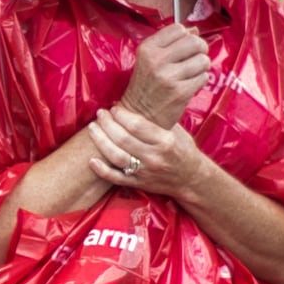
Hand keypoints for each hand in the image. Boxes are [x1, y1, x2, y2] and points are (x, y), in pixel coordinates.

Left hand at [83, 104, 211, 202]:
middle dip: (107, 124)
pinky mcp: (139, 184)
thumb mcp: (177, 131)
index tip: (115, 108)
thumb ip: (159, 119)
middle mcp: (154, 157)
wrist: (191, 180)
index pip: (137, 125)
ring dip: (101, 141)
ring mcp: (145, 172)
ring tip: (93, 128)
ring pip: (116, 156)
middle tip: (100, 114)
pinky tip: (91, 160)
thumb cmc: (183, 150)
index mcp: (165, 141)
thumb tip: (138, 100)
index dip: (121, 115)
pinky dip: (102, 170)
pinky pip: (116, 178)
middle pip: (123, 139)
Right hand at [117, 24, 211, 129]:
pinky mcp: (180, 92)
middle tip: (195, 58)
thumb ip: (171, 43)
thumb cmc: (146, 87)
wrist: (139, 117)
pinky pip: (203, 77)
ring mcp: (169, 76)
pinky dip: (201, 81)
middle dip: (200, 49)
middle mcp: (157, 59)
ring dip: (202, 67)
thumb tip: (195, 30)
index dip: (187, 37)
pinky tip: (190, 85)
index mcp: (147, 48)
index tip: (185, 47)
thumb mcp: (150, 60)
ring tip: (192, 73)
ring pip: (202, 60)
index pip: (178, 29)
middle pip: (194, 41)